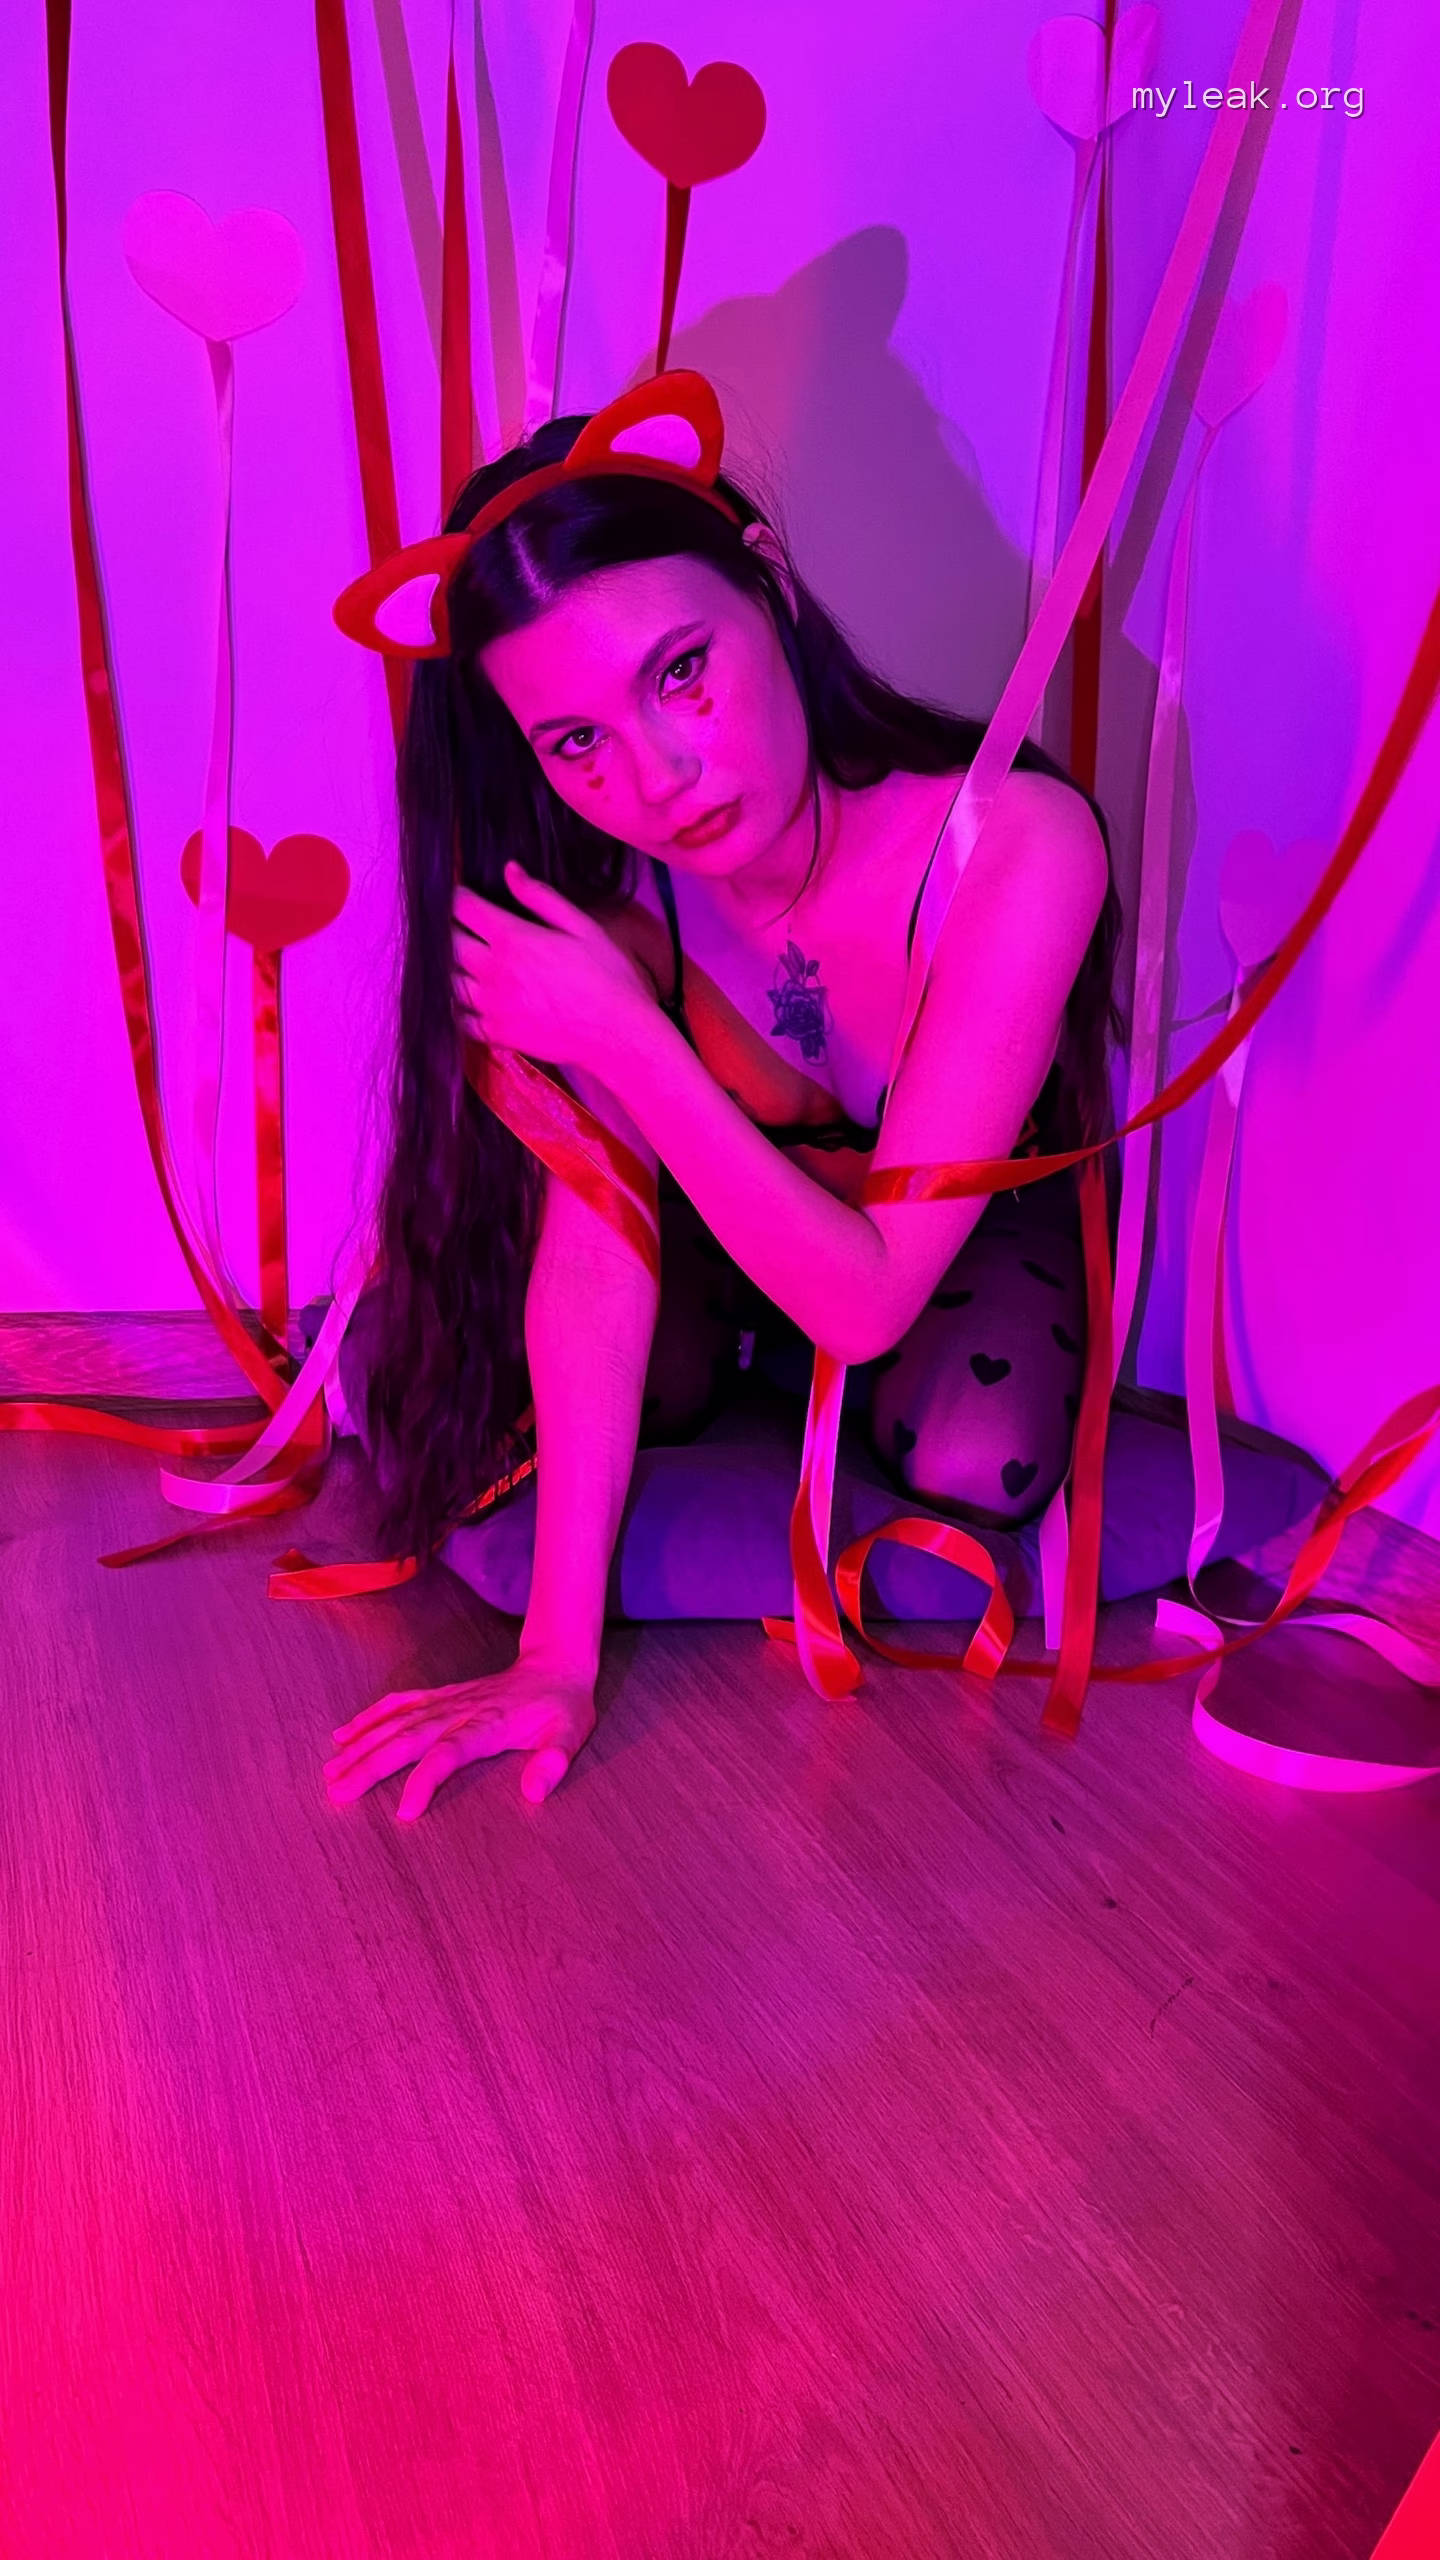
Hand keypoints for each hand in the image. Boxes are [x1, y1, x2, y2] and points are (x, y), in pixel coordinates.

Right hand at [324, 1652, 596, 1817]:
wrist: (555, 1665)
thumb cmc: (561, 1707)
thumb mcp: (569, 1735)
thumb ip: (552, 1762)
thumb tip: (534, 1793)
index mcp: (488, 1725)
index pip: (449, 1753)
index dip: (425, 1780)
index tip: (404, 1811)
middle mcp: (459, 1711)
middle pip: (408, 1739)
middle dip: (370, 1765)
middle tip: (338, 1792)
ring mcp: (446, 1701)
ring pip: (395, 1722)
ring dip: (361, 1745)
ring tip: (331, 1771)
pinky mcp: (440, 1696)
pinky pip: (399, 1705)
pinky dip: (369, 1718)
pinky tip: (343, 1735)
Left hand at [453, 864, 651, 1073]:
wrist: (617, 1034)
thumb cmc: (608, 977)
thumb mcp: (582, 926)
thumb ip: (541, 897)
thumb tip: (510, 870)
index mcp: (513, 939)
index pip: (464, 909)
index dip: (460, 898)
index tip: (466, 897)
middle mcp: (493, 971)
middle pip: (451, 942)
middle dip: (454, 929)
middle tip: (468, 928)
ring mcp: (490, 1005)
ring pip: (450, 980)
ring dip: (455, 967)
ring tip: (470, 961)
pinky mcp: (495, 1034)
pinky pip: (460, 1018)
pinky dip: (459, 1006)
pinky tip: (473, 998)